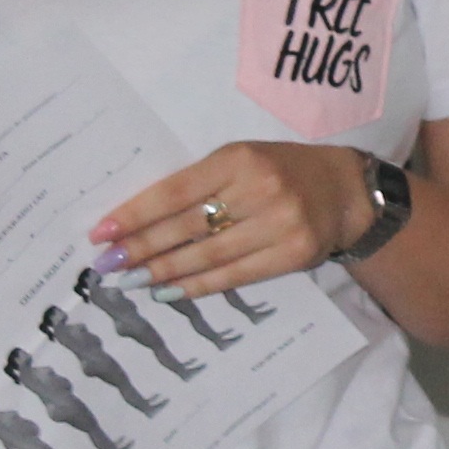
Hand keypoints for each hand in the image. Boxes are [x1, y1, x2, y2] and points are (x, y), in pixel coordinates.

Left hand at [94, 142, 371, 298]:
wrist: (346, 191)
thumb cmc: (282, 171)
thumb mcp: (242, 160)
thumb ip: (200, 184)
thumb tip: (140, 222)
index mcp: (239, 158)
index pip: (176, 191)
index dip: (135, 215)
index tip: (101, 233)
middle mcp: (260, 189)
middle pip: (187, 227)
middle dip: (141, 248)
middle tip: (108, 264)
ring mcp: (280, 224)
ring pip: (207, 256)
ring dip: (163, 272)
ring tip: (132, 281)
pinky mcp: (293, 255)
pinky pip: (233, 275)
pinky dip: (197, 286)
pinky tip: (169, 291)